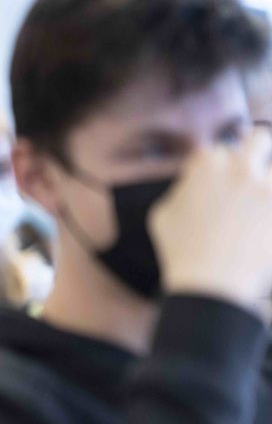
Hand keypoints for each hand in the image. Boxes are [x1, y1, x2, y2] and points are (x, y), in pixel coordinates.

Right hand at [151, 127, 271, 307]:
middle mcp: (239, 168)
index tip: (219, 177)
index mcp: (205, 166)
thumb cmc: (181, 251)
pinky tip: (264, 223)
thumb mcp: (162, 215)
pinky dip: (270, 211)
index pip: (216, 150)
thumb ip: (180, 190)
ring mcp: (266, 187)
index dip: (216, 164)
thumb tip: (191, 184)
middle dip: (256, 150)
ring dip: (264, 187)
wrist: (210, 283)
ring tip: (255, 209)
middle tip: (252, 169)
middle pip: (259, 139)